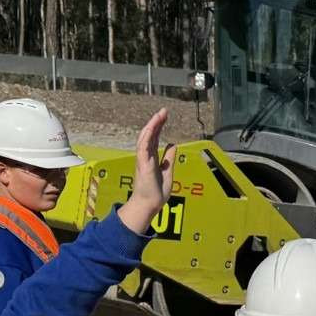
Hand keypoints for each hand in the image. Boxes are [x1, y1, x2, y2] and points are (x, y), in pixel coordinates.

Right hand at [120, 109, 175, 233]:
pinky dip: (146, 137)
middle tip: (163, 111)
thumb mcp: (168, 171)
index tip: (164, 116)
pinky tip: (151, 128)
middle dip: (156, 122)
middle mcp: (146, 157)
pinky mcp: (142, 165)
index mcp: (151, 158)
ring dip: (151, 126)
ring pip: (145, 139)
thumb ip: (169, 158)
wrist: (150, 205)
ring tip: (159, 115)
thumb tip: (173, 145)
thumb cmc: (156, 192)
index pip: (154, 138)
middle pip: (149, 135)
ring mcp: (143, 160)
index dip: (159, 127)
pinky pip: (143, 148)